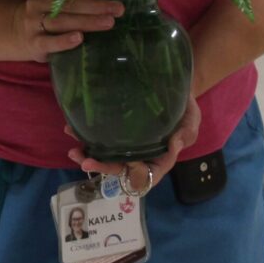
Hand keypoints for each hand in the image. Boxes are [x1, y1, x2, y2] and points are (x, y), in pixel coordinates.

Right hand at [13, 0, 124, 63]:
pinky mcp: (35, 43)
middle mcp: (38, 3)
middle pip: (68, 4)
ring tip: (108, 22)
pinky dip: (64, 41)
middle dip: (95, 6)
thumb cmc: (45, 13)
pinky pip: (49, 42)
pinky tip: (79, 38)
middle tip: (117, 8)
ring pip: (62, 21)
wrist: (16, 33)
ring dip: (87, 22)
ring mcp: (35, 23)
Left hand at [65, 94, 201, 191]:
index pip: (145, 175)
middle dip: (101, 167)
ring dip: (87, 154)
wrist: (170, 87)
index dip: (132, 176)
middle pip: (119, 168)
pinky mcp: (115, 132)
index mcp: (158, 160)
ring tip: (72, 149)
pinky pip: (99, 138)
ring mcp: (125, 145)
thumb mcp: (192, 119)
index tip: (121, 169)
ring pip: (105, 155)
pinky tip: (71, 128)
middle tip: (84, 161)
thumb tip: (176, 146)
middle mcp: (139, 157)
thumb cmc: (184, 108)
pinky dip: (84, 136)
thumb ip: (186, 133)